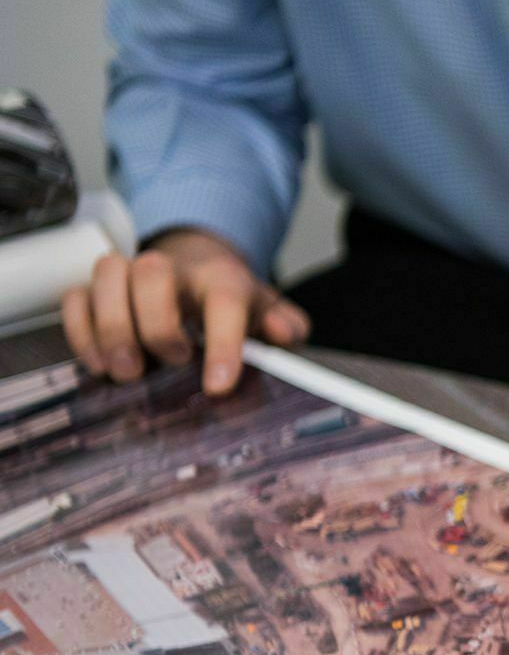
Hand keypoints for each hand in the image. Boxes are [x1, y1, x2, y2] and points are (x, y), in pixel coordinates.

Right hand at [60, 229, 309, 394]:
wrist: (195, 267)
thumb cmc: (229, 299)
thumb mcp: (266, 310)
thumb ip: (285, 324)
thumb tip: (287, 334)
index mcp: (221, 277)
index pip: (225, 301)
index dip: (222, 344)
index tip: (218, 387)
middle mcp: (172, 268)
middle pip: (153, 274)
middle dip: (158, 325)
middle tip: (172, 363)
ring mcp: (130, 274)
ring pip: (108, 275)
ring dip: (113, 327)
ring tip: (127, 370)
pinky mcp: (96, 288)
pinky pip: (74, 297)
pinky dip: (81, 332)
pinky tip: (99, 364)